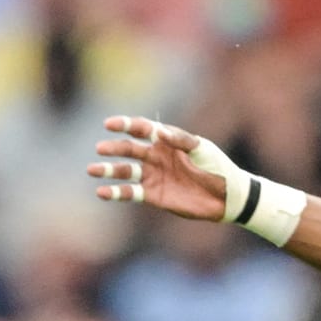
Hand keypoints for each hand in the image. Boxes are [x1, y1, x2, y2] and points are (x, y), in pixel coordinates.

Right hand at [88, 116, 226, 220]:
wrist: (228, 196)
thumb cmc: (217, 167)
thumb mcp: (202, 149)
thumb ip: (180, 140)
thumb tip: (159, 132)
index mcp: (167, 140)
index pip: (142, 128)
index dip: (126, 125)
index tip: (109, 124)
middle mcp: (156, 156)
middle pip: (129, 149)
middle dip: (114, 148)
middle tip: (100, 148)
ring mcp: (153, 175)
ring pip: (125, 171)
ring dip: (108, 170)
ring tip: (92, 169)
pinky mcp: (153, 195)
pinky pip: (130, 192)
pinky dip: (115, 192)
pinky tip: (101, 192)